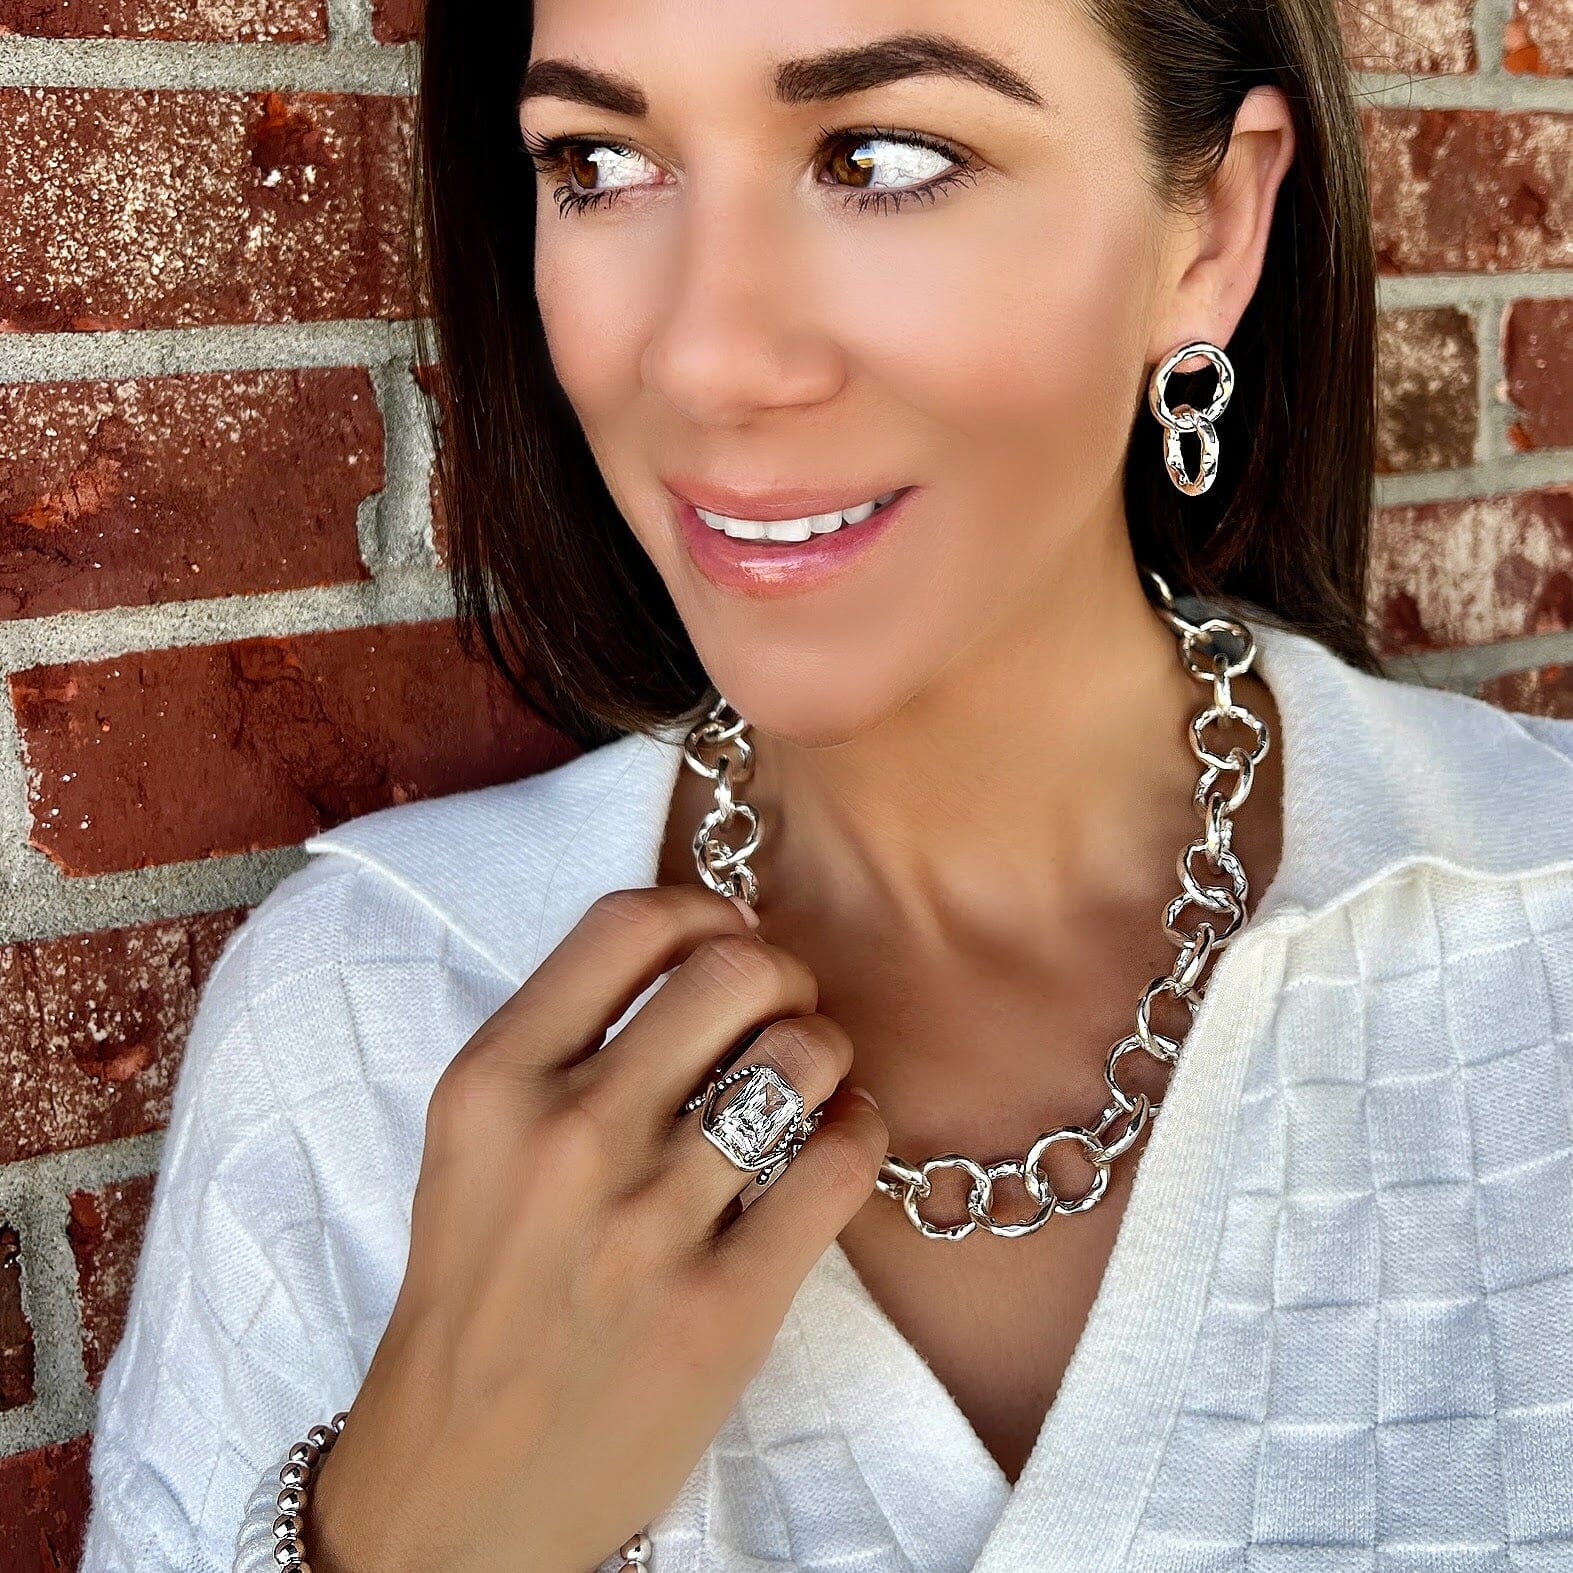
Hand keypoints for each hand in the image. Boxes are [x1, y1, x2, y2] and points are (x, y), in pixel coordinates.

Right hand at [305, 884, 886, 1572]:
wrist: (456, 1485)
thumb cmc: (480, 1293)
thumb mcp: (475, 1143)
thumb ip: (567, 1040)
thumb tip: (708, 944)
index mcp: (493, 1081)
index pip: (630, 922)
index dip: (703, 909)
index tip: (726, 937)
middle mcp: (568, 1134)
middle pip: (734, 968)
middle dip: (781, 973)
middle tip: (782, 1008)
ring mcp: (647, 1223)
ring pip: (801, 1055)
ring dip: (826, 1050)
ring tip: (811, 1081)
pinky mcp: (725, 1305)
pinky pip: (843, 1160)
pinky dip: (862, 1128)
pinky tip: (838, 1141)